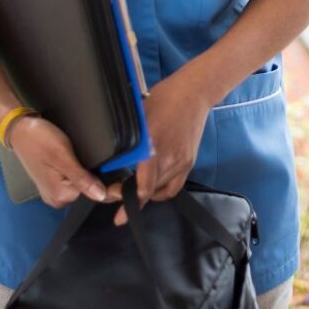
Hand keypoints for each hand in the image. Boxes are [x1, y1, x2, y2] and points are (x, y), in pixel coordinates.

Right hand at [8, 115, 108, 208]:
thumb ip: (81, 178)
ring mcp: (53, 192)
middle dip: (90, 173)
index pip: (93, 192)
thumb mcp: (63, 157)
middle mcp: (56, 199)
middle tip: (82, 154)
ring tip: (74, 155)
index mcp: (60, 195)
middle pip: (86, 189)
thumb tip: (101, 196)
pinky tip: (71, 160)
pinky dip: (75, 171)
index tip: (103, 163)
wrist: (22, 131)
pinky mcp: (52, 184)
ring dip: (82, 172)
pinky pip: (71, 182)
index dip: (102, 177)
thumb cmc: (41, 140)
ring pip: (79, 185)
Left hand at [110, 71, 209, 223]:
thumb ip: (129, 140)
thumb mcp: (140, 116)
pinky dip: (162, 192)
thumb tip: (113, 157)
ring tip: (134, 188)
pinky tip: (153, 187)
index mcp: (155, 147)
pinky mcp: (189, 161)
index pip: (142, 187)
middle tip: (117, 191)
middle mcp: (170, 159)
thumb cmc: (164, 98)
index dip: (127, 203)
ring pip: (161, 191)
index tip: (117, 215)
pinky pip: (174, 186)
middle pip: (149, 191)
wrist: (194, 92)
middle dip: (131, 195)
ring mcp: (182, 162)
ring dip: (147, 193)